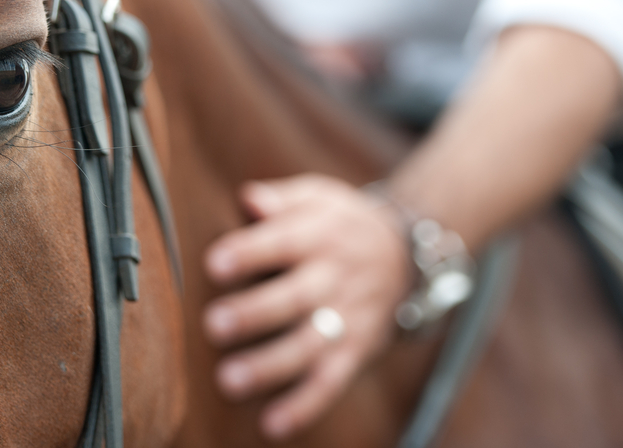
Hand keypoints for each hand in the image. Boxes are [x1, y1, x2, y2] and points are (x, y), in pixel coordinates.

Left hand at [203, 174, 409, 439]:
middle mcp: (335, 278)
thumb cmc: (340, 224)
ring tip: (229, 380)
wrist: (408, 257)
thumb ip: (282, 198)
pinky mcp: (355, 353)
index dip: (251, 252)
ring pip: (310, 346)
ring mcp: (348, 318)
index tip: (215, 263)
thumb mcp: (319, 197)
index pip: (283, 241)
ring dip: (271, 366)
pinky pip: (331, 382)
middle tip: (214, 325)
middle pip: (295, 298)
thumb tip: (248, 198)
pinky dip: (304, 406)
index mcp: (320, 235)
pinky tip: (271, 425)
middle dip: (256, 313)